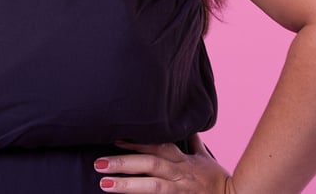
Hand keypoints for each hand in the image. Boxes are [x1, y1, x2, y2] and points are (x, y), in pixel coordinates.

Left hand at [93, 135, 235, 192]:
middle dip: (124, 162)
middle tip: (98, 162)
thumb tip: (191, 128)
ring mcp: (181, 190)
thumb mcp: (206, 159)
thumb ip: (194, 144)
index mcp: (183, 160)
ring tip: (104, 183)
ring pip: (153, 186)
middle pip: (150, 164)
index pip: (157, 146)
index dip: (136, 141)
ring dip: (127, 185)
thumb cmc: (218, 180)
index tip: (114, 138)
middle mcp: (180, 173)